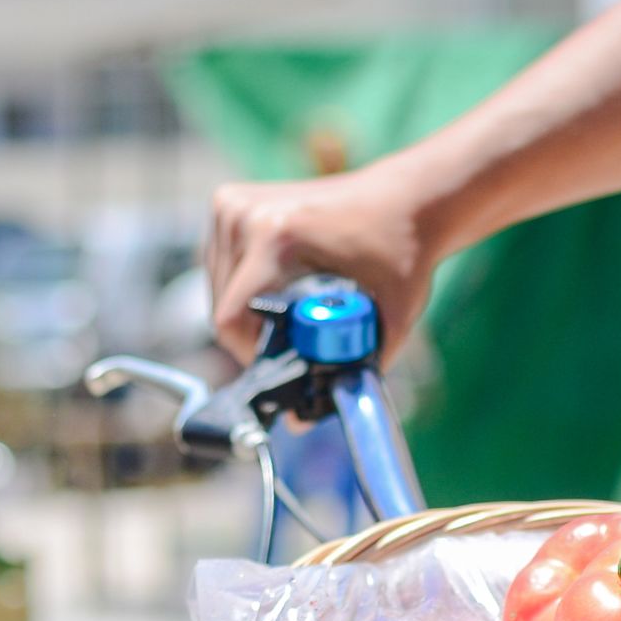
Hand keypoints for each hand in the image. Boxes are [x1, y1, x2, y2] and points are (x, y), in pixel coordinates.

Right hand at [206, 162, 435, 366]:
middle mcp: (245, 215)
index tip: (283, 362)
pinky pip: (219, 261)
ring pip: (215, 284)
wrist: (405, 197)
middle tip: (293, 339)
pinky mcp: (230, 199)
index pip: (229, 318)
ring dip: (243, 307)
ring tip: (287, 310)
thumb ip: (351, 371)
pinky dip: (240, 281)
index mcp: (276, 238)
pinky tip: (274, 285)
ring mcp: (233, 203)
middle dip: (250, 333)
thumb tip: (301, 422)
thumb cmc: (403, 254)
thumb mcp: (390, 318)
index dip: (250, 354)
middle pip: (220, 304)